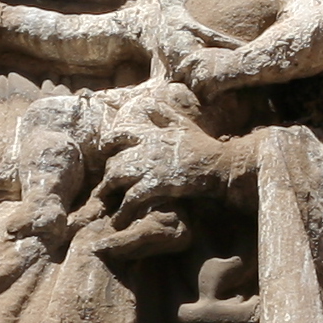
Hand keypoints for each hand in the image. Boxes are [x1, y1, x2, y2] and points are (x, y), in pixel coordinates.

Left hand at [91, 109, 247, 228]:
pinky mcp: (155, 185)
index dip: (108, 144)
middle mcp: (145, 149)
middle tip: (104, 188)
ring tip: (106, 204)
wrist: (218, 165)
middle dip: (107, 176)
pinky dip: (122, 210)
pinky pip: (130, 199)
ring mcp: (149, 167)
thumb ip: (164, 114)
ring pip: (115, 179)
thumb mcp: (182, 123)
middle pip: (113, 162)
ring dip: (108, 193)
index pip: (118, 134)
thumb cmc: (202, 145)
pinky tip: (120, 220)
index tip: (105, 152)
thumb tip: (150, 103)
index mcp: (149, 134)